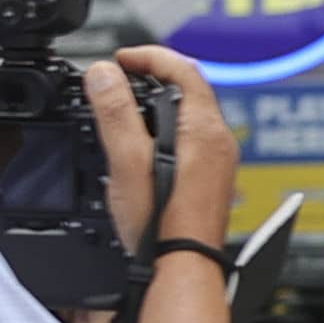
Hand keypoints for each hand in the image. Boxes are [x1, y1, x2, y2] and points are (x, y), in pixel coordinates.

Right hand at [85, 45, 239, 264]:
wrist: (182, 266)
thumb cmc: (162, 222)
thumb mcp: (128, 160)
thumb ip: (116, 113)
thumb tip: (104, 73)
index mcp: (205, 130)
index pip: (184, 69)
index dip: (149, 56)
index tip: (121, 58)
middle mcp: (219, 143)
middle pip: (189, 90)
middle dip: (152, 76)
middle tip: (119, 78)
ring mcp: (218, 163)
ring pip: (190, 115)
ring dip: (157, 103)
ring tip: (124, 106)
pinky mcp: (210, 181)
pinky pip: (190, 139)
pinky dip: (166, 128)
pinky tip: (143, 144)